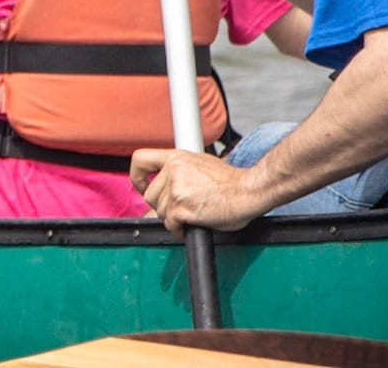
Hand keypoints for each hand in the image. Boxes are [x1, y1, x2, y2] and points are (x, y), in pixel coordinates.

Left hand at [129, 147, 270, 234]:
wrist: (250, 190)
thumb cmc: (232, 182)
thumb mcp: (200, 165)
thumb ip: (179, 172)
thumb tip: (164, 187)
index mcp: (176, 158)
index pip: (140, 160)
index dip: (137, 177)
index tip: (141, 186)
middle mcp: (173, 170)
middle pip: (151, 195)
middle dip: (164, 207)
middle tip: (183, 209)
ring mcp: (176, 188)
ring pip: (160, 212)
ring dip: (173, 219)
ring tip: (192, 216)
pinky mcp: (182, 207)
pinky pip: (170, 224)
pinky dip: (179, 230)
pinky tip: (191, 227)